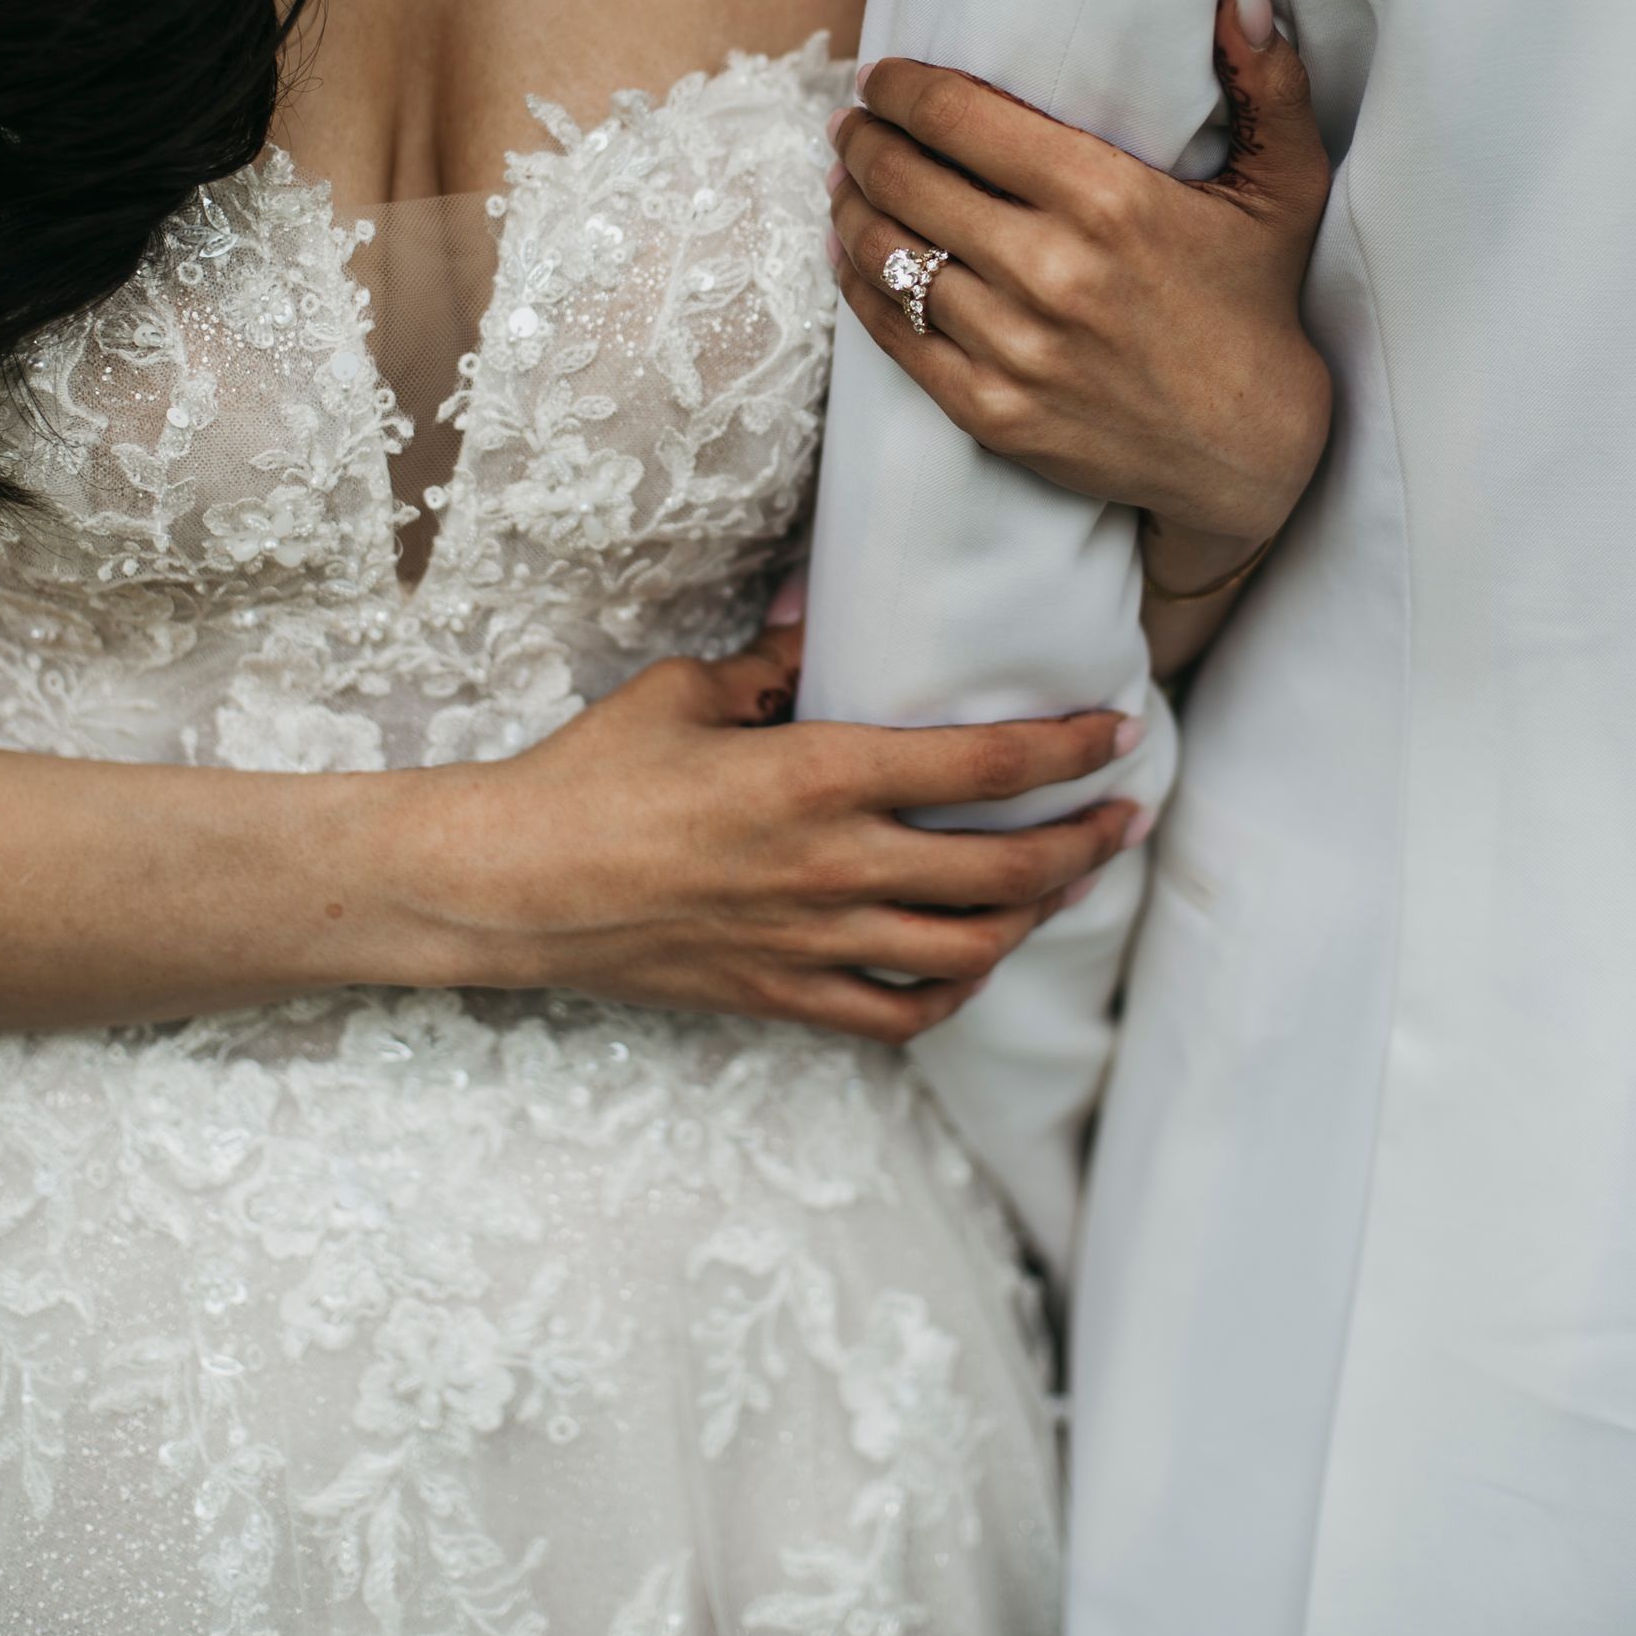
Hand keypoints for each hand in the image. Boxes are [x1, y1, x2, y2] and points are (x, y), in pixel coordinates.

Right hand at [395, 625, 1140, 1044]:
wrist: (509, 885)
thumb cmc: (590, 775)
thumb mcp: (687, 690)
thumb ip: (775, 666)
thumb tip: (824, 623)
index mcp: (817, 776)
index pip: (981, 767)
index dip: (1065, 750)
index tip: (1116, 733)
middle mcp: (832, 867)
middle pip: (1005, 870)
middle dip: (1086, 841)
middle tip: (1125, 814)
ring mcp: (812, 944)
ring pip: (970, 949)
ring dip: (1039, 916)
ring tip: (1070, 882)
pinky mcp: (782, 997)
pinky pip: (901, 1013)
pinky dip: (956, 990)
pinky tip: (974, 961)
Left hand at [825, 0, 1333, 550]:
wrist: (1249, 452)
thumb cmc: (1258, 302)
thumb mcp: (1285, 185)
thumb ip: (1268, 79)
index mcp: (1108, 199)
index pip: (959, 117)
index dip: (902, 89)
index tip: (883, 78)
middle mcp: (1051, 270)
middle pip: (908, 179)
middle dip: (865, 141)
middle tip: (853, 124)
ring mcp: (1015, 347)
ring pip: (889, 255)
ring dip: (852, 207)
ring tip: (845, 180)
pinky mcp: (991, 411)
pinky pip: (894, 335)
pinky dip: (859, 285)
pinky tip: (850, 254)